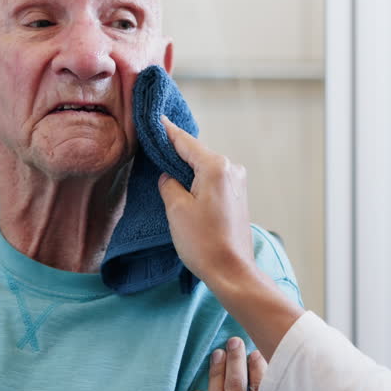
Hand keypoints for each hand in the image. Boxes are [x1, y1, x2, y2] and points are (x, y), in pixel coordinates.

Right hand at [156, 115, 256, 288]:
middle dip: (175, 150)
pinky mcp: (237, 196)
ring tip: (164, 168)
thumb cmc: (204, 242)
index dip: (167, 131)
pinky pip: (212, 179)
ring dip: (186, 167)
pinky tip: (183, 185)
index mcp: (216, 166)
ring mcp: (237, 182)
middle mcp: (231, 169)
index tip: (155, 119)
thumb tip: (169, 176)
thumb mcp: (176, 209)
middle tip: (153, 145)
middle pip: (196, 152)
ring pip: (205, 167)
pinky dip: (197, 179)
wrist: (232, 271)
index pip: (185, 141)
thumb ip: (169, 183)